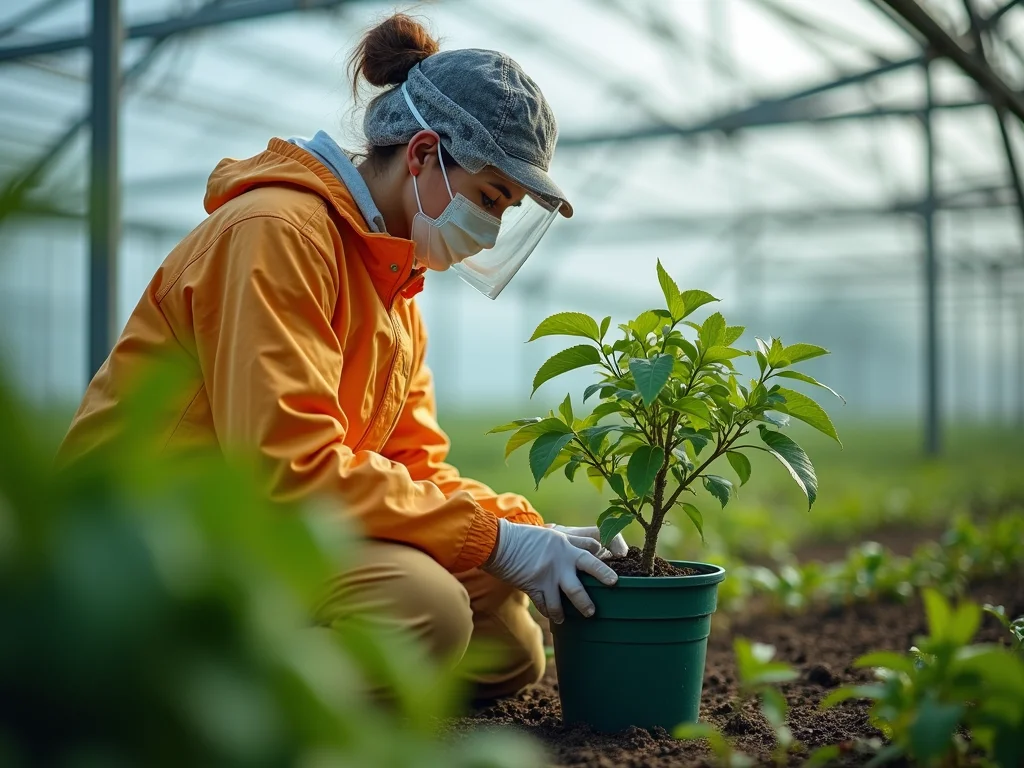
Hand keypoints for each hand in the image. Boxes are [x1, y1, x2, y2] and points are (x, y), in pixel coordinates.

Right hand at [482, 519, 617, 622]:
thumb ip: (567, 544)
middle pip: (589, 566)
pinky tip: (556, 618)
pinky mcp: (537, 586)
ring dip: (581, 605)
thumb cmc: (522, 538)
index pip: (591, 546)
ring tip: (587, 613)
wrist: (498, 544)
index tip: (617, 558)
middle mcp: (561, 557)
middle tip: (613, 584)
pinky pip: (548, 605)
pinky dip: (552, 612)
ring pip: (573, 593)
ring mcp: (550, 573)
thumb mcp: (548, 536)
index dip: (605, 552)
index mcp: (564, 543)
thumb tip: (589, 552)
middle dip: (603, 576)